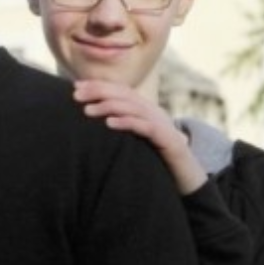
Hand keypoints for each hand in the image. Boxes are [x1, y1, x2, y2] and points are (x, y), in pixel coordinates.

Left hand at [72, 80, 206, 194]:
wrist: (188, 177)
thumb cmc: (154, 159)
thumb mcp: (133, 141)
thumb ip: (118, 129)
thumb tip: (88, 124)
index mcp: (144, 110)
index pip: (120, 91)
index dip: (98, 87)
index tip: (75, 88)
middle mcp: (153, 113)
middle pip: (125, 95)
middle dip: (99, 92)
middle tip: (76, 96)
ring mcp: (162, 124)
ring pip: (134, 108)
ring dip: (108, 106)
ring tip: (87, 110)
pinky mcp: (168, 140)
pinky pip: (147, 128)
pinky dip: (128, 123)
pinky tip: (110, 123)